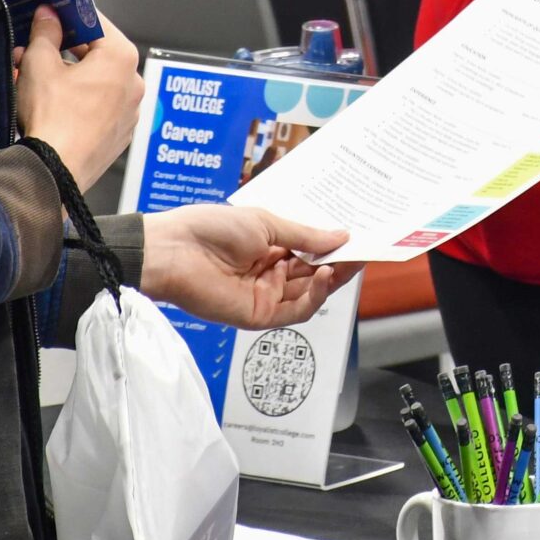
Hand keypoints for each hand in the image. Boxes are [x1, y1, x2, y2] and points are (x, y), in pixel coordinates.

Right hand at [12, 5, 142, 184]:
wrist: (54, 172)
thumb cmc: (52, 118)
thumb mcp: (39, 64)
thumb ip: (45, 33)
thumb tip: (48, 16)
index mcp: (121, 58)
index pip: (95, 21)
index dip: (69, 13)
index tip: (53, 11)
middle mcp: (133, 83)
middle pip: (96, 52)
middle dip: (62, 48)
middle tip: (35, 45)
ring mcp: (129, 111)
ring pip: (96, 80)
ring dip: (66, 73)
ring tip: (33, 74)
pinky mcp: (119, 133)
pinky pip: (98, 105)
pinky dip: (77, 98)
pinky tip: (50, 100)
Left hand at [142, 204, 358, 328]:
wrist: (174, 251)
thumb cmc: (210, 229)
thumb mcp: (266, 223)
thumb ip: (305, 236)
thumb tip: (341, 237)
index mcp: (271, 248)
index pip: (312, 251)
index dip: (335, 247)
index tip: (359, 238)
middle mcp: (271, 273)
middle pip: (315, 274)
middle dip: (340, 263)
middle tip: (364, 250)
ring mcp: (265, 295)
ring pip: (311, 294)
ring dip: (333, 279)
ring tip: (349, 261)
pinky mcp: (258, 315)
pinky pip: (296, 312)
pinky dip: (316, 297)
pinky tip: (326, 277)